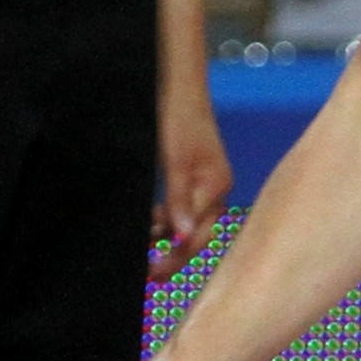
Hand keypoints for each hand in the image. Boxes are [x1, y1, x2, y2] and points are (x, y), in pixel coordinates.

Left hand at [155, 82, 230, 274]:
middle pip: (195, 234)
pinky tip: (151, 223)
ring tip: (144, 246)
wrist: (178, 86)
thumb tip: (183, 238)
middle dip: (173, 255)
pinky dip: (165, 220)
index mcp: (216, 188)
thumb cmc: (179, 119)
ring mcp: (205, 184)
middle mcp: (214, 190)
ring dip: (166, 237)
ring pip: (187, 223)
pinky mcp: (193, 177)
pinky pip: (181, 208)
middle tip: (149, 274)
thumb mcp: (175, 162)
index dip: (175, 257)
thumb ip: (179, 201)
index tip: (153, 274)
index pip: (197, 235)